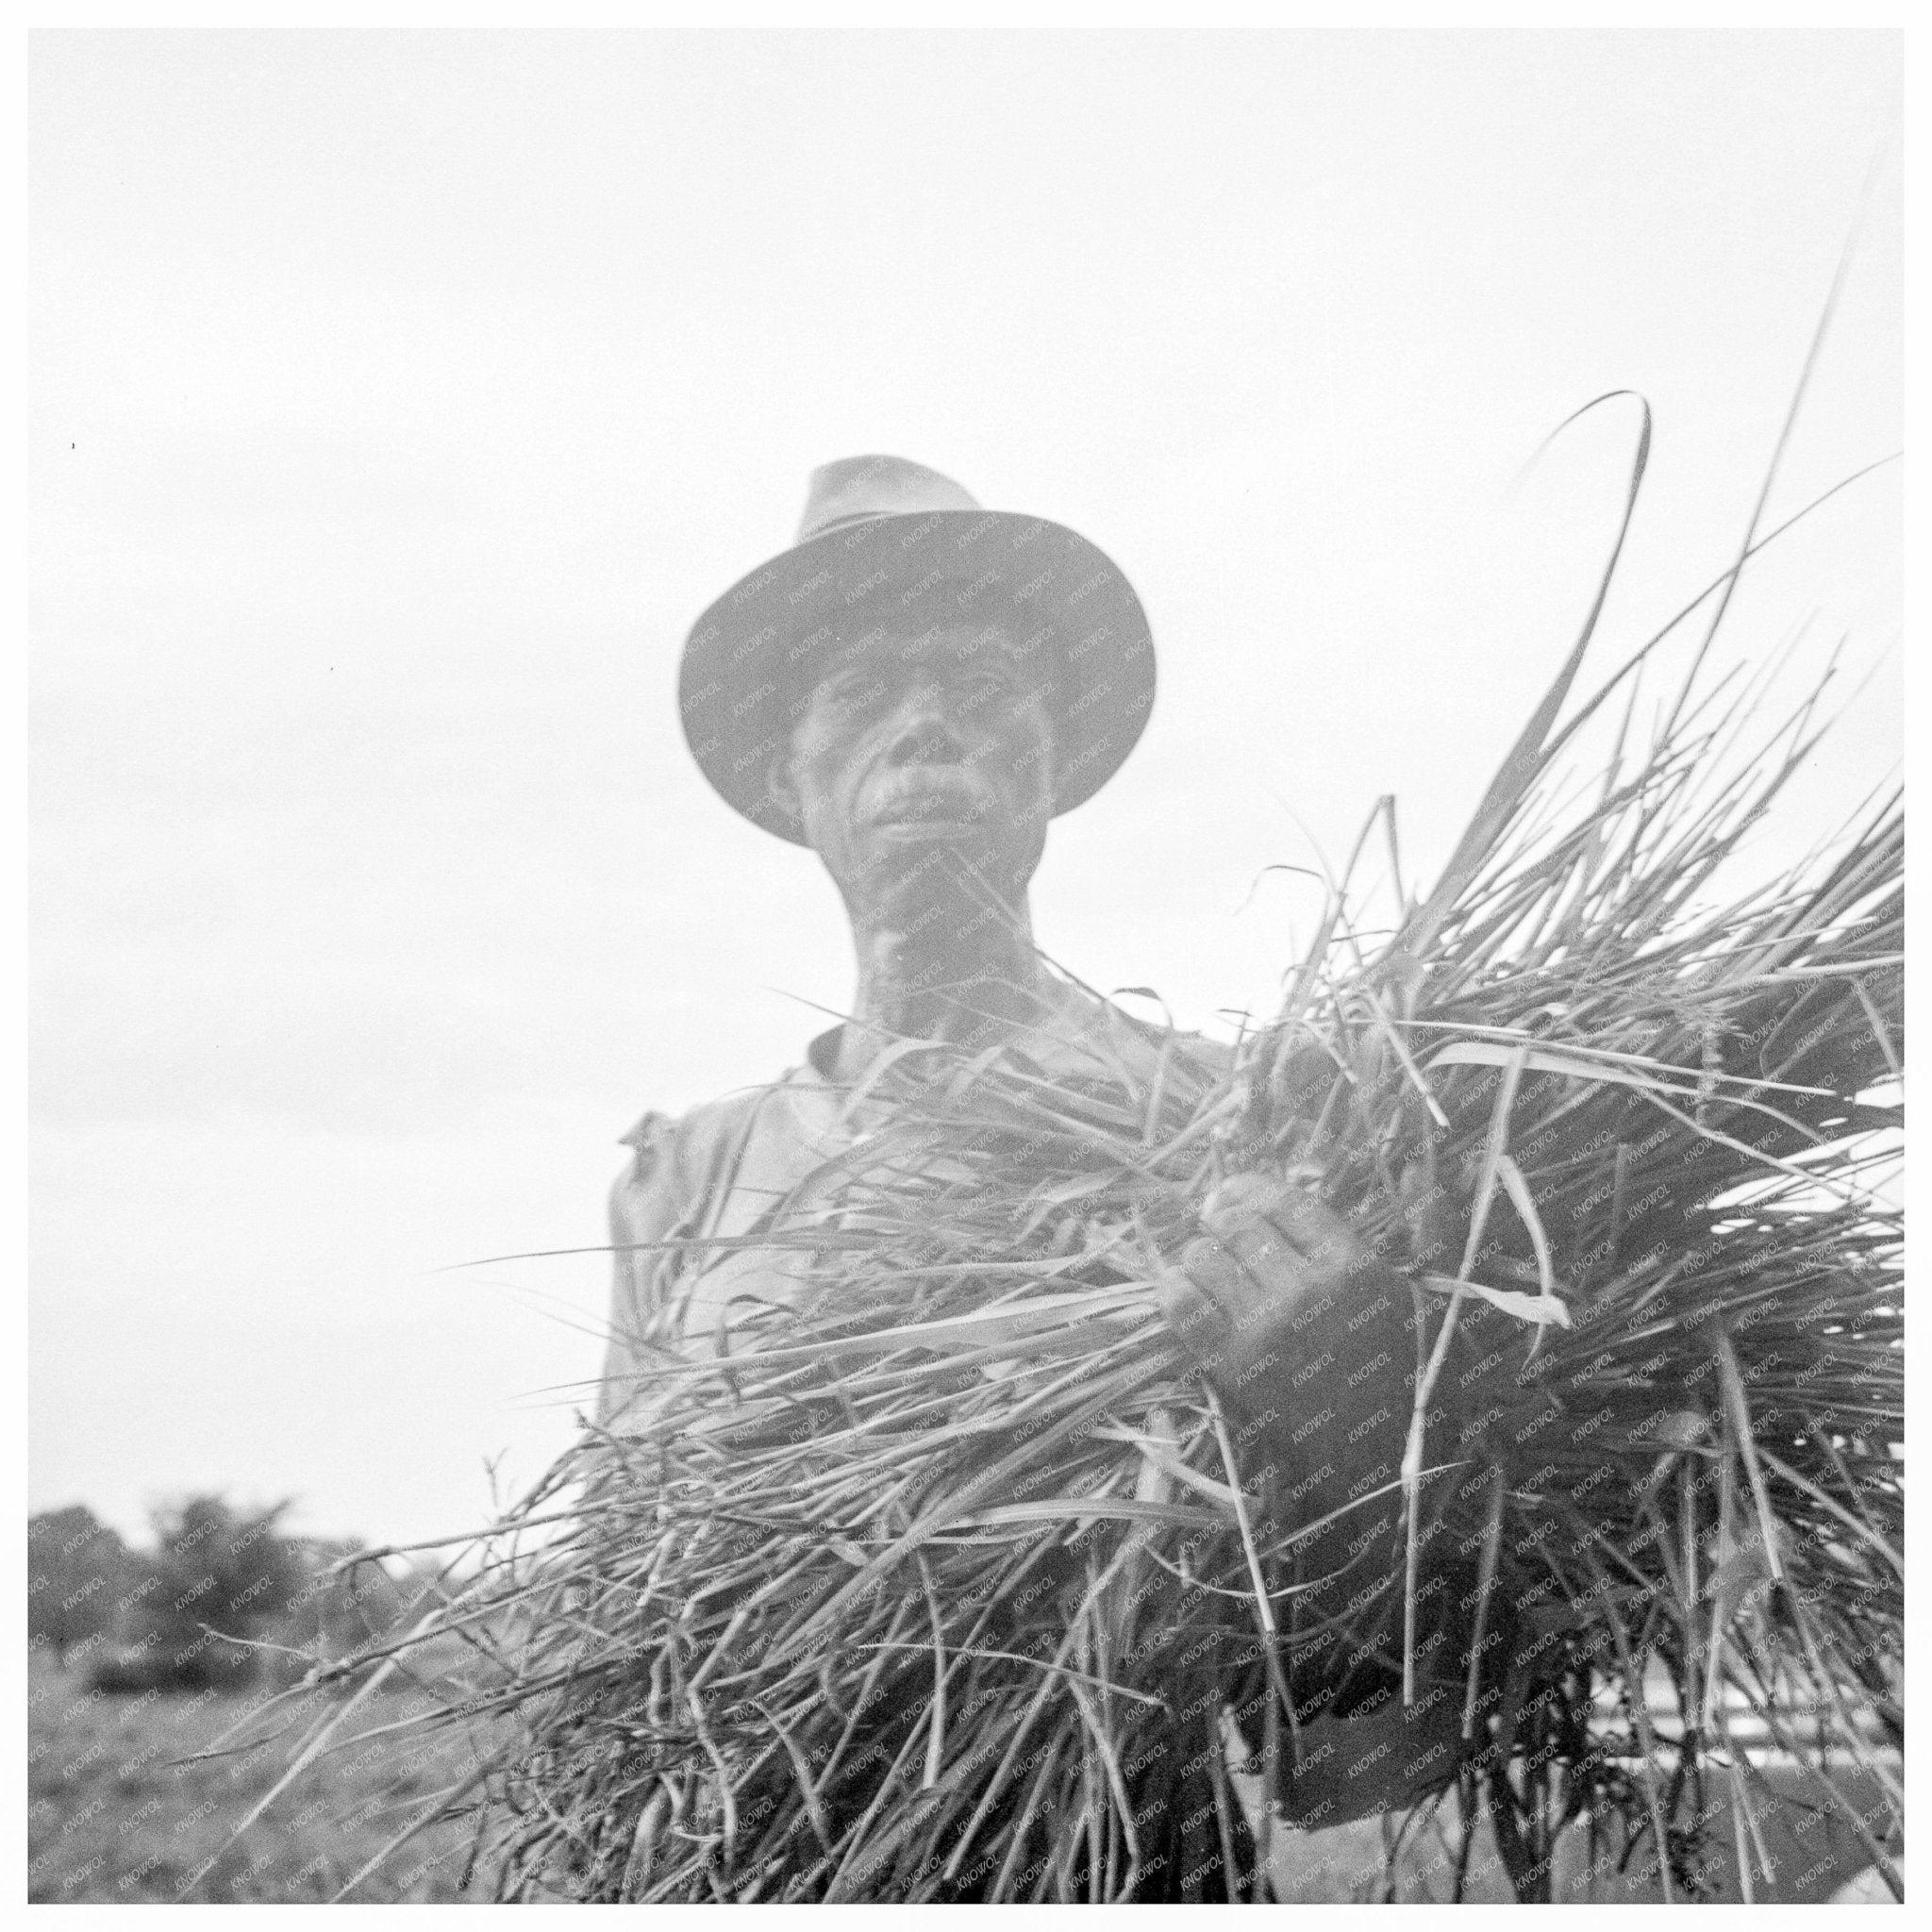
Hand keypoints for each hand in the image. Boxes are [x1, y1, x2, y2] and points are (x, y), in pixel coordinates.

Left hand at [1161, 1173, 1407, 1410]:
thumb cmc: (1406, 1370)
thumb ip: (1424, 1233)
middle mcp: (1306, 1290)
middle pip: (1236, 1224)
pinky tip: (1183, 1284)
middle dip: (1218, 1214)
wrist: (1384, 1455)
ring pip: (1204, 1258)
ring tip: (1206, 1256)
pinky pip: (1183, 1307)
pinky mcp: (1234, 1366)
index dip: (1248, 1187)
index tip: (1234, 1189)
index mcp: (1352, 1266)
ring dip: (1199, 1251)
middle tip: (1212, 1216)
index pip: (1283, 1202)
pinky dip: (1175, 1287)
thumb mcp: (1422, 1296)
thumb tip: (1419, 1174)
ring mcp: (1266, 1329)